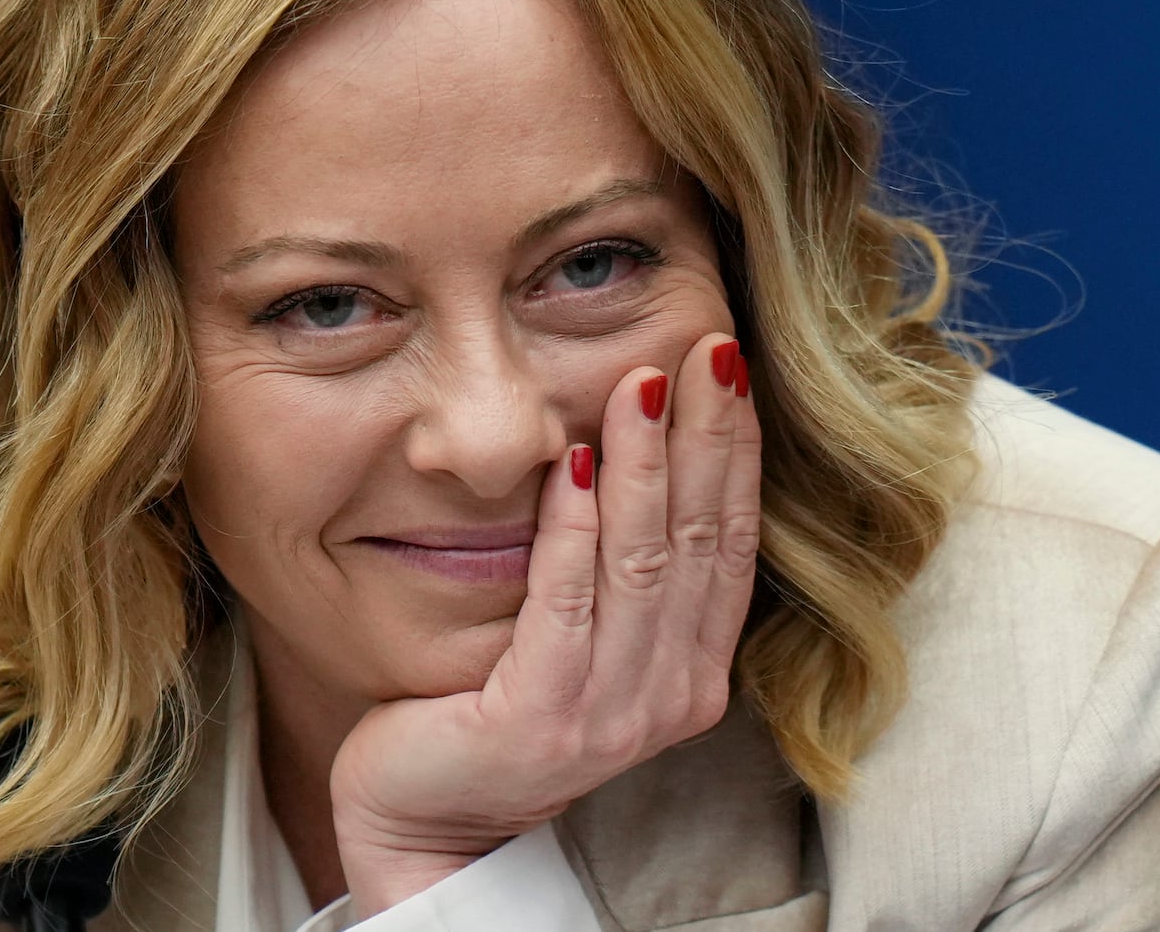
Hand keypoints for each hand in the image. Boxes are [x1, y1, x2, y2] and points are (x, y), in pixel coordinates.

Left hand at [329, 332, 760, 917]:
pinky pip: (564, 604)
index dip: (733, 449)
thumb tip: (634, 449)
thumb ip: (622, 572)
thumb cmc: (496, 706)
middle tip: (706, 346)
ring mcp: (613, 715)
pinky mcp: (545, 720)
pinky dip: (570, 528)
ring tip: (641, 382)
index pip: (730, 540)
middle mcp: (670, 695)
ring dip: (644, 466)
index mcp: (691, 670)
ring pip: (642, 564)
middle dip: (705, 435)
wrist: (425, 814)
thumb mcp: (582, 639)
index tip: (726, 362)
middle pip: (700, 541)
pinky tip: (568, 462)